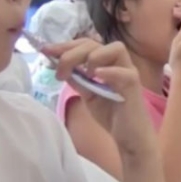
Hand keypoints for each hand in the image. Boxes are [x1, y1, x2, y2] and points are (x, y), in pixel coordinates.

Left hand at [44, 38, 154, 156]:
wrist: (128, 138)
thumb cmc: (112, 116)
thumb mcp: (88, 95)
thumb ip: (77, 79)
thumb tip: (59, 66)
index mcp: (106, 64)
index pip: (86, 44)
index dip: (65, 46)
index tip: (46, 51)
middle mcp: (119, 64)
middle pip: (95, 43)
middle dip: (72, 52)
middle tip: (59, 70)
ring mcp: (128, 73)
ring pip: (116, 49)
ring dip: (94, 56)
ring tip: (83, 73)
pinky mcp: (134, 86)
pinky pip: (124, 72)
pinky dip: (109, 71)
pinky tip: (95, 76)